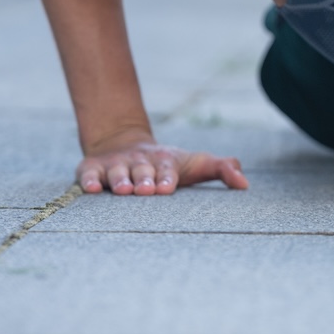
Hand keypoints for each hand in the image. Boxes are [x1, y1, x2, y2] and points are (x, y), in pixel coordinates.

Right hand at [76, 134, 249, 195]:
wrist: (124, 143)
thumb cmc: (168, 165)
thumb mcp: (196, 164)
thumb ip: (222, 169)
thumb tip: (245, 184)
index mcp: (164, 162)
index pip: (167, 169)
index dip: (167, 177)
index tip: (168, 187)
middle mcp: (140, 162)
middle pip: (142, 170)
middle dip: (145, 179)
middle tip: (147, 190)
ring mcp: (115, 165)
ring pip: (116, 172)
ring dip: (119, 180)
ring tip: (122, 190)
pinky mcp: (92, 169)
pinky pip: (88, 175)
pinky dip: (88, 181)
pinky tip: (91, 189)